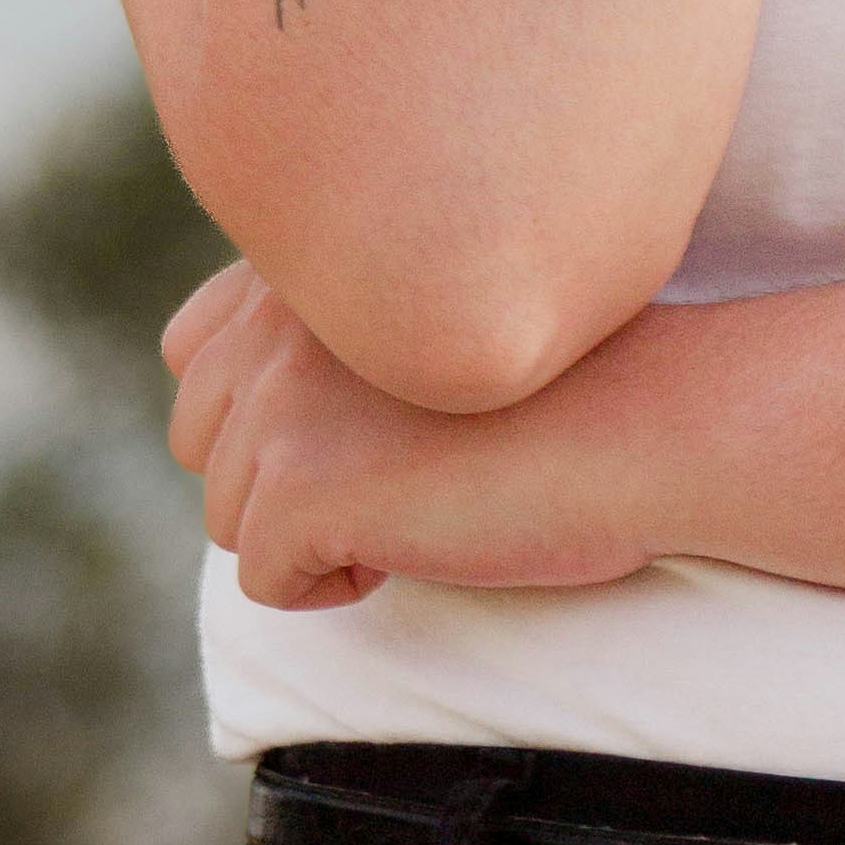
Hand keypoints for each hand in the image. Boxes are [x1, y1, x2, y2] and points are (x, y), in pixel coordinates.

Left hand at [162, 263, 680, 610]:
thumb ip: (341, 324)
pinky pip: (265, 577)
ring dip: (316, 530)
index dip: (257, 409)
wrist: (651, 422)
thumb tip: (254, 414)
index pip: (193, 346)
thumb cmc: (578, 376)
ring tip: (422, 495)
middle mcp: (281, 313)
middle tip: (401, 466)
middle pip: (201, 440)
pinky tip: (420, 537)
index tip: (351, 424)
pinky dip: (334, 583)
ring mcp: (282, 397)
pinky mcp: (299, 485)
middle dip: (284, 478)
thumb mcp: (437, 312)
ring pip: (229, 515)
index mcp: (315, 260)